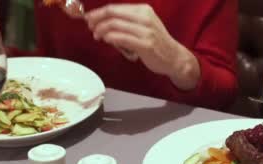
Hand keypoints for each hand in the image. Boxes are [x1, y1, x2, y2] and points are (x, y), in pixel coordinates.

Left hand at [85, 4, 199, 89]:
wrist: (174, 57)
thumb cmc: (156, 43)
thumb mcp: (144, 26)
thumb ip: (126, 22)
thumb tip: (103, 22)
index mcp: (143, 10)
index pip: (115, 8)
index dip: (98, 12)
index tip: (89, 18)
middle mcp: (145, 18)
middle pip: (113, 14)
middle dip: (97, 20)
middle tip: (90, 27)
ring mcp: (146, 31)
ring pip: (115, 25)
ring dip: (102, 30)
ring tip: (98, 36)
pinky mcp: (146, 45)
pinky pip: (122, 38)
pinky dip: (110, 38)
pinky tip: (107, 40)